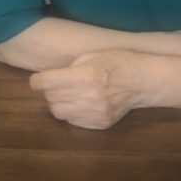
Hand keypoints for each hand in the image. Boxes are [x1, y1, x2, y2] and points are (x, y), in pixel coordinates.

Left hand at [29, 49, 148, 129]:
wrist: (144, 82)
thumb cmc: (118, 62)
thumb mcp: (92, 56)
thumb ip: (69, 68)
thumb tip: (49, 78)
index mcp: (87, 75)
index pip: (46, 83)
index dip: (37, 81)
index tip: (37, 80)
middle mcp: (90, 97)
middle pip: (51, 98)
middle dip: (49, 90)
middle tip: (57, 84)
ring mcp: (96, 113)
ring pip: (58, 112)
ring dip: (58, 103)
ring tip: (67, 94)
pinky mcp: (100, 124)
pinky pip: (72, 121)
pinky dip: (71, 112)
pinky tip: (81, 103)